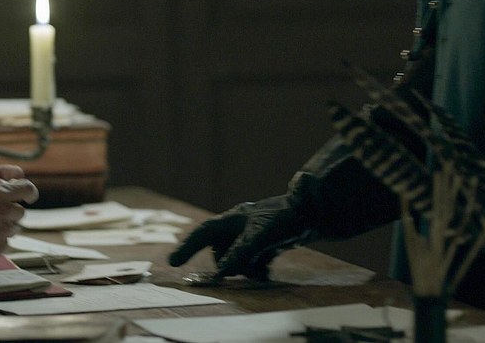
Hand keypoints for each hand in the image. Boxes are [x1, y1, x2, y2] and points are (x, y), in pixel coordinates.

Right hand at [0, 179, 38, 258]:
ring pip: (13, 226)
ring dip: (3, 226)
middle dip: (9, 211)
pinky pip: (5, 241)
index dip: (29, 191)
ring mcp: (6, 230)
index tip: (28, 195)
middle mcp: (7, 210)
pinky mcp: (2, 246)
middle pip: (19, 210)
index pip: (27, 188)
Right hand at [168, 195, 311, 279]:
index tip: (172, 263)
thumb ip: (238, 254)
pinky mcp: (264, 242)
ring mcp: (250, 234)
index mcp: (231, 220)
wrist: (312, 212)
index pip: (202, 234)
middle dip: (231, 264)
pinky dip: (257, 266)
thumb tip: (221, 272)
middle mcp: (237, 227)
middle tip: (249, 267)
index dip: (186, 248)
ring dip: (247, 267)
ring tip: (263, 267)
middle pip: (222, 252)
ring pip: (237, 258)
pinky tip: (268, 268)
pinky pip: (252, 260)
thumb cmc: (281, 219)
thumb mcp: (258, 238)